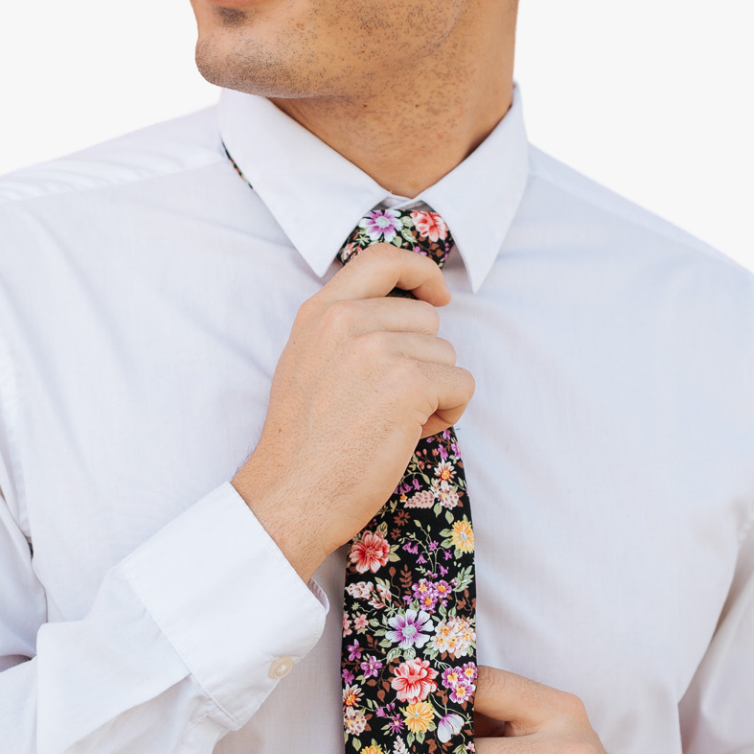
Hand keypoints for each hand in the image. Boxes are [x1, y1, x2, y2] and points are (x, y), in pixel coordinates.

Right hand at [233, 243, 475, 581]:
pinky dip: (448, 412)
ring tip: (390, 422)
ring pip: (446, 353)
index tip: (436, 294)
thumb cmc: (304, 442)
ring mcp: (378, 349)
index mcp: (320, 312)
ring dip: (433, 391)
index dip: (419, 270)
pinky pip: (461, 384)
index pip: (381, 259)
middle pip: (426, 318)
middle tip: (387, 401)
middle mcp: (347, 321)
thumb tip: (408, 310)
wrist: (293, 494)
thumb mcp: (307, 361)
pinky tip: (410, 434)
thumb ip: (345, 328)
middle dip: (422, 359)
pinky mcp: (409, 383)